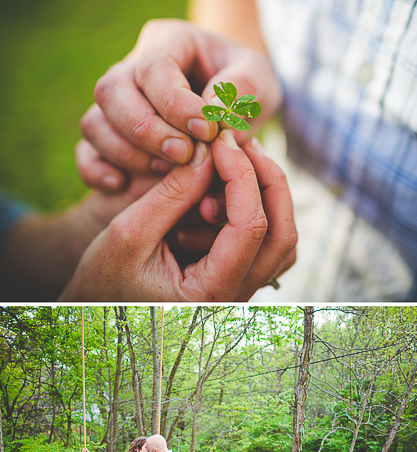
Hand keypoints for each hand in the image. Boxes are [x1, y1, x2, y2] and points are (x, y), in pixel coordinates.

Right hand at [61, 132, 296, 300]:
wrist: (98, 310)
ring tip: (238, 162)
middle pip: (282, 235)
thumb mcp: (128, 234)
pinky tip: (231, 189)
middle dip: (270, 182)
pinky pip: (268, 245)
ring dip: (269, 197)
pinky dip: (260, 212)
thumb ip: (172, 194)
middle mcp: (238, 296)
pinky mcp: (239, 280)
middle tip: (243, 144)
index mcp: (212, 292)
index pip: (251, 227)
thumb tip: (209, 153)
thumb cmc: (104, 280)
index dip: (242, 176)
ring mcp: (243, 291)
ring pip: (282, 241)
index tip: (221, 142)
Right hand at [76, 19, 280, 192]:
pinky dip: (97, 170)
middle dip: (146, 130)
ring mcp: (118, 104)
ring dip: (128, 153)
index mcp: (168, 41)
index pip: (153, 67)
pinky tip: (123, 186)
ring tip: (170, 171)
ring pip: (95, 123)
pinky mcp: (112, 137)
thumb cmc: (247, 87)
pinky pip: (86, 151)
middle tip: (184, 154)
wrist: (237, 105)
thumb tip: (211, 111)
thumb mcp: (259, 79)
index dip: (175, 102)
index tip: (207, 130)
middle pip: (111, 92)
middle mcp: (132, 68)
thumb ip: (242, 89)